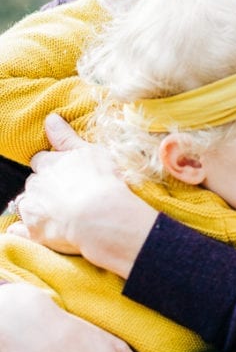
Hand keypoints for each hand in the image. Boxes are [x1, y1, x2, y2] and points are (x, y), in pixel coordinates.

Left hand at [8, 115, 157, 277]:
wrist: (101, 217)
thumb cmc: (100, 182)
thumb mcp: (89, 152)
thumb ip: (66, 137)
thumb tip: (50, 119)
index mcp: (48, 164)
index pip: (41, 161)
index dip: (50, 166)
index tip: (61, 171)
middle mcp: (35, 184)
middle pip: (33, 183)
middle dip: (44, 187)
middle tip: (65, 194)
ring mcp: (32, 209)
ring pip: (25, 204)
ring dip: (35, 206)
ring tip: (56, 213)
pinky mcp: (33, 232)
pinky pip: (18, 230)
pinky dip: (20, 230)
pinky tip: (28, 230)